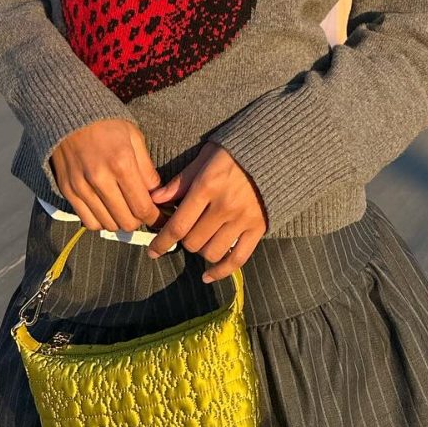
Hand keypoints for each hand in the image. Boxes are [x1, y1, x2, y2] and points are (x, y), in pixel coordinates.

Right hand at [50, 118, 163, 233]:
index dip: (155, 218)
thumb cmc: (106, 123)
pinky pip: (88, 221)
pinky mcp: (68, 191)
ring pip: (108, 225)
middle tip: (142, 212)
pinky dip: (101, 221)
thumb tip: (156, 194)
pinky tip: (107, 210)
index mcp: (121, 163)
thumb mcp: (134, 137)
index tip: (160, 218)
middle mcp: (100, 179)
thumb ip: (146, 168)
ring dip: (120, 222)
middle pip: (126, 221)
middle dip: (139, 221)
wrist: (69, 113)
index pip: (142, 207)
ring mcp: (81, 187)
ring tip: (125, 210)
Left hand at [145, 141, 267, 282]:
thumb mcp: (204, 158)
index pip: (178, 224)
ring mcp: (243, 219)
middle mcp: (224, 206)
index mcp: (207, 186)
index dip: (161, 242)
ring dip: (201, 251)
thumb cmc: (234, 153)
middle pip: (193, 242)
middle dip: (183, 241)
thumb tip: (155, 199)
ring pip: (212, 252)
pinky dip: (221, 271)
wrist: (275, 151)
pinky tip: (208, 275)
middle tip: (184, 232)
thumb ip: (180, 181)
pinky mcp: (258, 228)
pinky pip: (238, 259)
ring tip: (200, 240)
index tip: (152, 251)